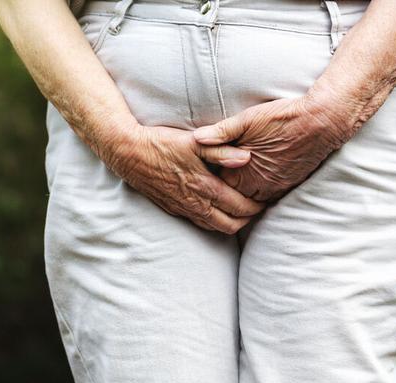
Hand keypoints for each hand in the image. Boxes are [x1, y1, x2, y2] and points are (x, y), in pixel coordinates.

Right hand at [101, 125, 264, 233]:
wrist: (128, 153)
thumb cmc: (162, 144)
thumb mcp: (194, 142)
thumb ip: (222, 151)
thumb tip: (247, 158)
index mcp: (205, 187)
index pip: (240, 207)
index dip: (257, 206)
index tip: (267, 198)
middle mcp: (195, 204)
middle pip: (231, 224)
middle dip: (248, 219)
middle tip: (258, 206)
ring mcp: (183, 209)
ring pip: (215, 227)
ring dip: (231, 222)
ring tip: (242, 210)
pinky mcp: (173, 209)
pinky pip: (199, 223)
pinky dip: (214, 221)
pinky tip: (217, 210)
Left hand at [192, 92, 356, 202]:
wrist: (322, 123)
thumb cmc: (282, 119)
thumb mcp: (247, 120)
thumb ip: (220, 132)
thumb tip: (196, 138)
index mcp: (242, 175)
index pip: (215, 185)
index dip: (208, 176)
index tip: (201, 168)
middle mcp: (257, 188)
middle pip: (231, 196)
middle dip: (222, 187)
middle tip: (212, 176)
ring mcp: (274, 190)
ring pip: (249, 199)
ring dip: (241, 190)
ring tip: (233, 176)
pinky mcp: (287, 187)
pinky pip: (266, 197)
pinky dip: (257, 191)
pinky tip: (253, 178)